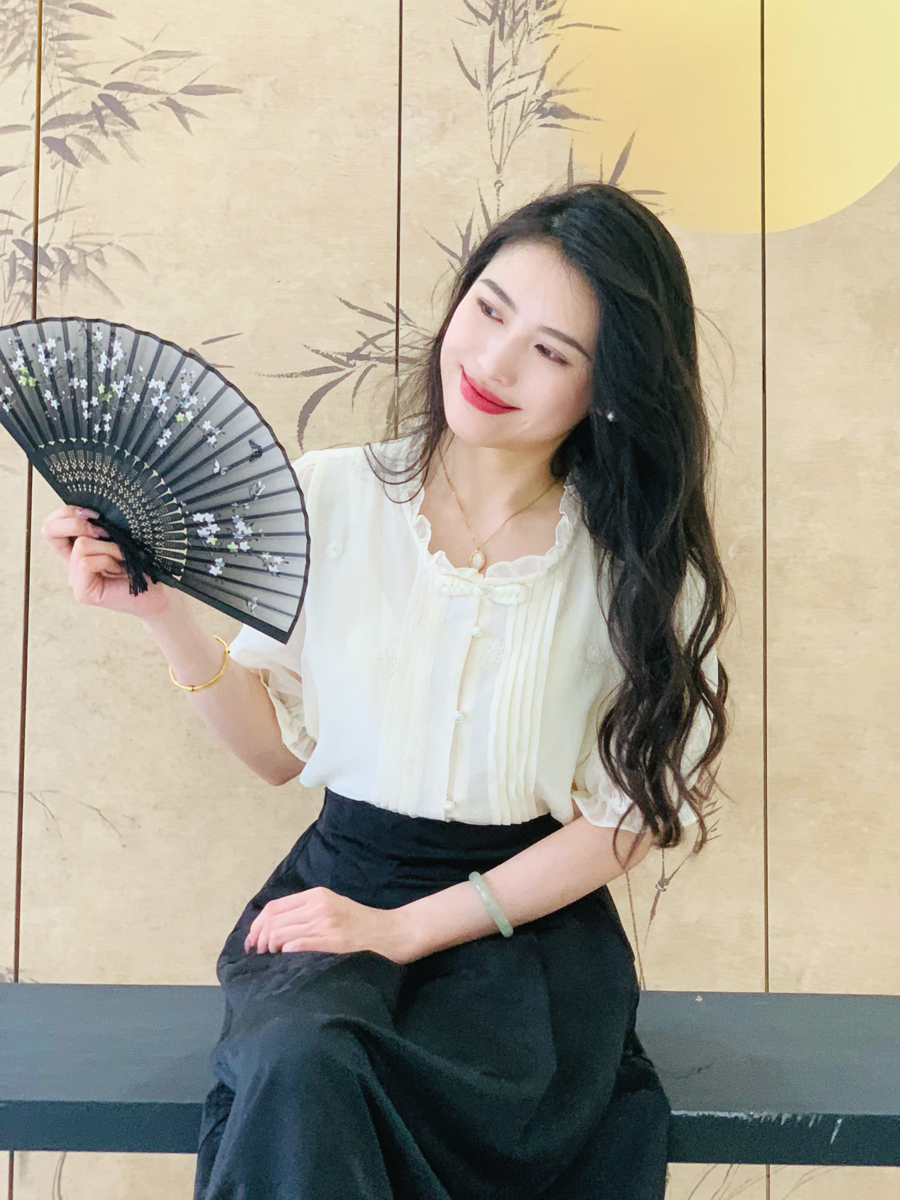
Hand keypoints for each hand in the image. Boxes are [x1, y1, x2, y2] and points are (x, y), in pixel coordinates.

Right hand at [41, 504, 172, 620]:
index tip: (95, 513)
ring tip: (124, 557)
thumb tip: (91, 510)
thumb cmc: (142, 563)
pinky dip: (108, 560)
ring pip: (81, 545)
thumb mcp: (120, 537)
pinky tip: (121, 568)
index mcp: (77, 548)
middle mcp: (72, 562)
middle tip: (103, 531)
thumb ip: (103, 526)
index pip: (52, 524)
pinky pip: (86, 563)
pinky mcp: (83, 593)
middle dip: (77, 523)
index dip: (67, 512)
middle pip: (49, 530)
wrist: (158, 592)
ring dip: (109, 546)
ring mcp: (75, 578)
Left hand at [244, 887, 416, 965]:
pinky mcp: (333, 942)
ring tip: (270, 959)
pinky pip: (296, 945)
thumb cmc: (363, 924)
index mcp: (317, 895)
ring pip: (280, 934)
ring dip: (269, 949)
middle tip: (257, 954)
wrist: (394, 933)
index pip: (274, 907)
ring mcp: (325, 924)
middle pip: (273, 921)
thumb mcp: (334, 907)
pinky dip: (284, 954)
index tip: (252, 940)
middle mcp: (318, 906)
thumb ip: (309, 911)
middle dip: (258, 939)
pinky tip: (285, 961)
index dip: (257, 925)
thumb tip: (276, 927)